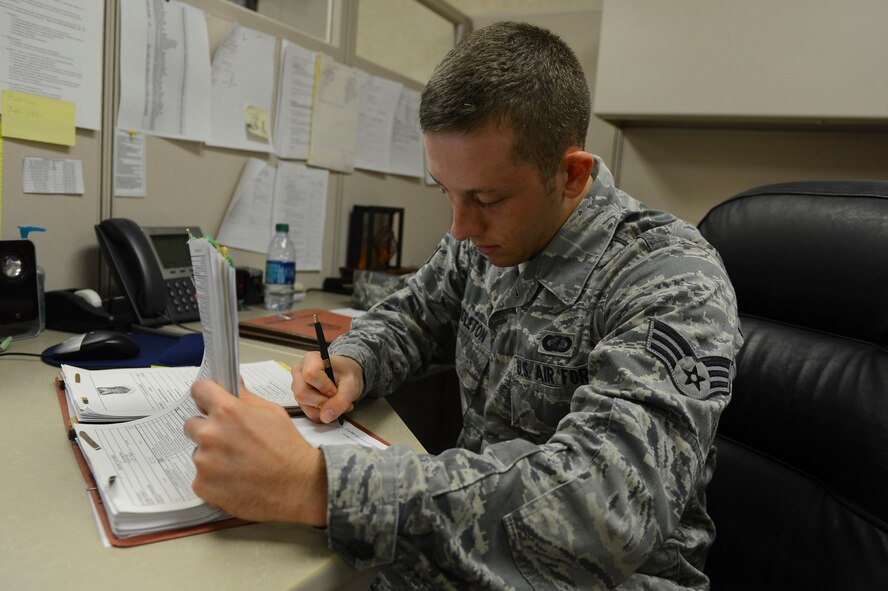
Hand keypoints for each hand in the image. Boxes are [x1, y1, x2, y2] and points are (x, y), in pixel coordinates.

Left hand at [183, 380, 326, 525]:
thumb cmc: (288, 449)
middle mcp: (210, 434)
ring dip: (212, 455)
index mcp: (227, 411)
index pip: (199, 390)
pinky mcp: (202, 485)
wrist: (297, 487)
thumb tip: (234, 384)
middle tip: (231, 440)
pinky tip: (235, 479)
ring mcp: (204, 462)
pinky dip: (214, 478)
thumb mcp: (273, 413)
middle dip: (208, 429)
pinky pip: (200, 476)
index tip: (209, 402)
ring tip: (239, 464)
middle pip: (192, 424)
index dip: (206, 395)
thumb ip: (246, 398)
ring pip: (198, 452)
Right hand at [293, 352, 362, 423]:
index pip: (310, 374)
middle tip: (336, 398)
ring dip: (324, 409)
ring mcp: (297, 386)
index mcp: (311, 360)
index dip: (324, 386)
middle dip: (322, 401)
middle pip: (302, 393)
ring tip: (337, 402)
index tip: (334, 390)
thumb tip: (326, 416)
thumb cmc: (347, 373)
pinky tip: (331, 405)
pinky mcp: (300, 398)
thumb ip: (340, 400)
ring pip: (304, 405)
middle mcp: (299, 372)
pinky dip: (322, 413)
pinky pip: (308, 412)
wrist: (346, 375)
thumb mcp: (351, 385)